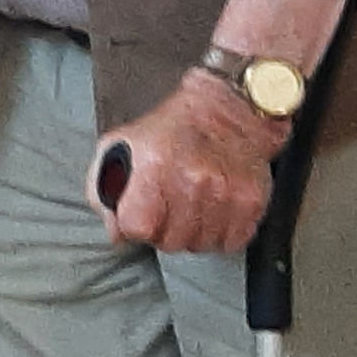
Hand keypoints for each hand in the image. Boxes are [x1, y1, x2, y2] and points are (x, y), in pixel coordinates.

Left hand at [91, 73, 286, 256]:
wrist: (225, 110)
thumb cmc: (169, 130)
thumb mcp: (118, 148)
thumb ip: (105, 192)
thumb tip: (116, 232)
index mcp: (153, 165)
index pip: (138, 227)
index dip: (136, 226)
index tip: (141, 215)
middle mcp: (192, 178)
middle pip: (170, 242)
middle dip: (164, 231)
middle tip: (168, 209)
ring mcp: (225, 191)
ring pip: (200, 245)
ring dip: (193, 234)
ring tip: (191, 206)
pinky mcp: (252, 200)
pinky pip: (231, 242)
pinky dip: (221, 234)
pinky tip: (213, 211)